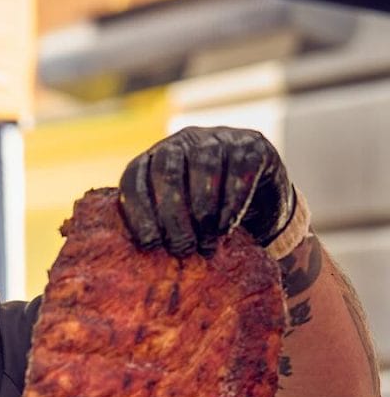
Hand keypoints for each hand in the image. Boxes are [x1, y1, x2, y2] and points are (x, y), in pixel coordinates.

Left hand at [118, 126, 294, 257]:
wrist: (262, 206)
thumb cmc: (208, 220)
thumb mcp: (178, 224)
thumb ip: (156, 230)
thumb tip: (139, 258)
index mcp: (154, 159)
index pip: (135, 177)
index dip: (138, 211)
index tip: (148, 243)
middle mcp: (184, 141)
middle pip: (167, 173)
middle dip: (172, 216)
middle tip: (181, 249)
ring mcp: (219, 138)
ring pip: (203, 169)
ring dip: (203, 212)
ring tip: (206, 244)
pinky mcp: (252, 144)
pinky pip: (238, 172)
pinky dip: (230, 204)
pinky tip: (225, 228)